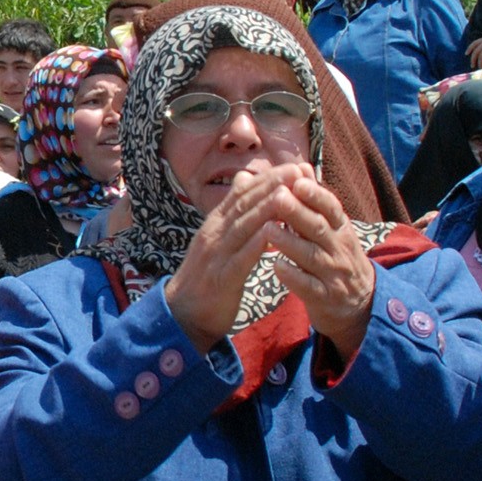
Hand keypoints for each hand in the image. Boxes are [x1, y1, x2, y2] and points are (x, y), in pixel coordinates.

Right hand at [162, 164, 298, 350]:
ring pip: (243, 226)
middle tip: (297, 171)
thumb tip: (244, 176)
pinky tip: (272, 235)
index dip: (268, 178)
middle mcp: (214, 234)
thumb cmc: (206, 276)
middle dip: (272, 186)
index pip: (243, 194)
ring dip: (267, 209)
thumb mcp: (218, 237)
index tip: (293, 166)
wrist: (184, 314)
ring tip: (289, 194)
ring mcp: (216, 255)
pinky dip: (256, 244)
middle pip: (245, 204)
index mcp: (216, 224)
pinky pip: (240, 259)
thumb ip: (232, 209)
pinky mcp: (221, 278)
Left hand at [256, 165, 376, 359]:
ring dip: (289, 242)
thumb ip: (315, 202)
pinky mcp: (325, 297)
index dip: (315, 194)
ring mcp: (333, 274)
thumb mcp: (332, 229)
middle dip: (298, 212)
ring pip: (312, 256)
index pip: (331, 207)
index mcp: (340, 229)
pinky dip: (293, 276)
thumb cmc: (336, 258)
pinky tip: (276, 266)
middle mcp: (339, 249)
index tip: (298, 180)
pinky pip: (309, 286)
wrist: (360, 304)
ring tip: (267, 228)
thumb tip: (302, 167)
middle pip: (319, 228)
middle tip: (277, 196)